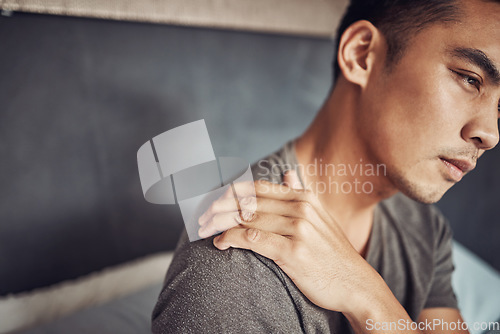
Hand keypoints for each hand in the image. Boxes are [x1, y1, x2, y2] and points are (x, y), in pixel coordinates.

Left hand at [197, 171, 384, 312]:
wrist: (355, 283)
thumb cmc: (333, 252)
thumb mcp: (321, 216)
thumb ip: (301, 193)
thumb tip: (289, 173)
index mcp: (304, 197)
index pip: (258, 188)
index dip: (231, 192)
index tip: (213, 199)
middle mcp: (301, 208)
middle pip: (249, 202)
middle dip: (220, 207)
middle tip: (201, 215)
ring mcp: (298, 229)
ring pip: (247, 219)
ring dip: (220, 223)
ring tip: (205, 229)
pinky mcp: (293, 251)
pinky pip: (253, 239)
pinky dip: (232, 239)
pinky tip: (221, 243)